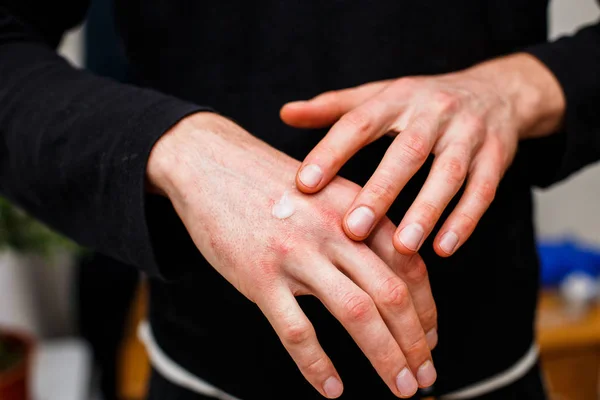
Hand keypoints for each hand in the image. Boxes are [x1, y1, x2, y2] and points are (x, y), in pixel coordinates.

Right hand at [147, 113, 437, 397]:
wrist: (212, 164)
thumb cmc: (272, 183)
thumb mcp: (327, 192)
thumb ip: (359, 227)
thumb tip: (389, 274)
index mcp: (356, 210)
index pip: (410, 266)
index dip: (427, 310)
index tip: (431, 339)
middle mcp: (335, 231)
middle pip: (391, 294)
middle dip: (416, 343)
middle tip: (425, 377)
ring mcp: (297, 254)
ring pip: (356, 314)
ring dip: (386, 357)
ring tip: (401, 388)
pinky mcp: (260, 276)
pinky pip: (297, 330)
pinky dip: (318, 365)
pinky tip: (332, 389)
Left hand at [281, 53, 564, 255]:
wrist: (496, 91)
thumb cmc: (421, 102)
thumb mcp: (380, 96)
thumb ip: (334, 108)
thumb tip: (285, 113)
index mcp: (397, 97)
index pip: (359, 122)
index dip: (332, 152)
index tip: (304, 185)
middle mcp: (435, 111)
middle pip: (408, 151)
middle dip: (380, 191)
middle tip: (352, 229)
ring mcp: (469, 133)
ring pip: (449, 173)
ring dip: (427, 211)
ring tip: (401, 248)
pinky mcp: (497, 156)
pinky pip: (483, 190)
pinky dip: (464, 220)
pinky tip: (442, 249)